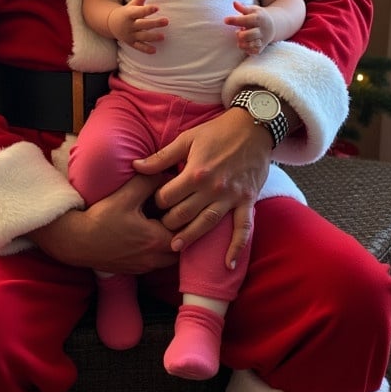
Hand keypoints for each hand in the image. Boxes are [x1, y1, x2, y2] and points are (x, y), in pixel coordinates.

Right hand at [29, 173, 175, 273]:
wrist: (77, 241)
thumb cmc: (101, 219)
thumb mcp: (126, 195)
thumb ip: (149, 182)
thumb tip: (166, 173)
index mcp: (156, 240)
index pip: (185, 231)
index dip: (185, 218)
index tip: (181, 205)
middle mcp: (153, 259)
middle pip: (180, 248)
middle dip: (181, 233)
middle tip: (175, 216)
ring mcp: (143, 267)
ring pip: (168, 258)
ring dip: (169, 244)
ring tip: (163, 226)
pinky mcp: (133, 271)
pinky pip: (155, 263)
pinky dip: (157, 252)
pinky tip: (148, 237)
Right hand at [108, 0, 168, 54]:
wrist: (111, 23)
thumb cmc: (127, 12)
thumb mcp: (134, 3)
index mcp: (129, 13)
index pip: (139, 11)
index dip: (148, 9)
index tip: (157, 7)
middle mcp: (129, 25)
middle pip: (143, 24)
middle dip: (155, 23)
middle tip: (167, 21)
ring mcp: (129, 35)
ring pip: (142, 36)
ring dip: (152, 37)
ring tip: (163, 37)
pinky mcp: (130, 43)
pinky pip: (138, 47)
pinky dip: (145, 49)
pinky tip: (154, 50)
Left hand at [132, 106, 271, 263]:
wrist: (254, 127)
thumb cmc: (218, 131)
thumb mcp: (187, 139)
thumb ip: (162, 157)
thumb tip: (136, 167)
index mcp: (195, 172)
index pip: (168, 196)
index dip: (157, 201)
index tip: (153, 203)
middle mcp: (213, 188)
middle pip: (185, 214)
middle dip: (169, 221)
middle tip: (159, 226)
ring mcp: (231, 197)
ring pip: (207, 224)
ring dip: (191, 237)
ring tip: (175, 248)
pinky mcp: (247, 201)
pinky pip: (243, 228)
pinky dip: (236, 247)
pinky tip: (227, 264)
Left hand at [224, 0, 274, 54]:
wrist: (271, 26)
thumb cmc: (258, 16)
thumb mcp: (252, 10)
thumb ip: (243, 7)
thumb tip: (234, 3)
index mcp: (259, 19)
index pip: (246, 20)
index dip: (235, 20)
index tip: (225, 20)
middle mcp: (261, 30)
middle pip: (246, 35)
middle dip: (239, 34)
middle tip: (239, 30)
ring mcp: (262, 40)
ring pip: (249, 45)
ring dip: (241, 42)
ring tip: (241, 37)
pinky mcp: (261, 48)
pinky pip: (251, 51)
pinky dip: (245, 48)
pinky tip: (244, 43)